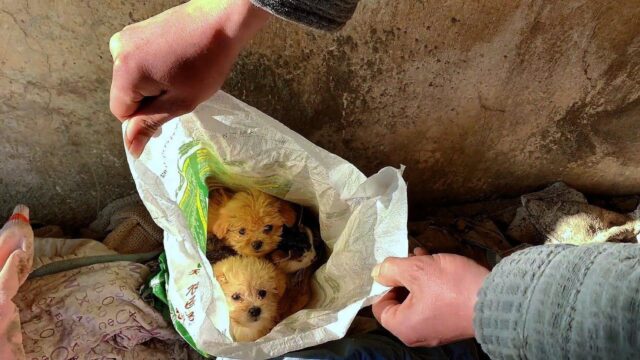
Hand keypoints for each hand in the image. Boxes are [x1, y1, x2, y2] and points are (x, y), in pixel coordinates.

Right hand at [109, 0, 269, 157]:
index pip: (121, 112)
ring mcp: (126, 37)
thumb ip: (150, 124)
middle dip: (149, 99)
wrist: (221, 21)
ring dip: (153, 84)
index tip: (170, 108)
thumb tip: (132, 147)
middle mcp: (117, 51)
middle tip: (180, 89)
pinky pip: (138, 62)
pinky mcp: (136, 30)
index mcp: (126, 71)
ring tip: (180, 74)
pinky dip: (154, 68)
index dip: (145, 117)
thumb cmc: (206, 62)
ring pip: (132, 79)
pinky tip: (176, 62)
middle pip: (125, 94)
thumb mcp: (180, 102)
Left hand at [371, 248, 489, 346]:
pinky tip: (436, 264)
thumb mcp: (417, 269)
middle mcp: (416, 334)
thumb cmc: (453, 287)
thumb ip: (391, 269)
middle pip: (399, 302)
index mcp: (403, 327)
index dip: (383, 284)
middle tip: (409, 258)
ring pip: (417, 299)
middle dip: (403, 276)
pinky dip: (431, 285)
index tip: (392, 268)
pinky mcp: (450, 322)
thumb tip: (377, 272)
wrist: (497, 299)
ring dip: (417, 277)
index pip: (379, 306)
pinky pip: (432, 304)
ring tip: (423, 255)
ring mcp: (435, 330)